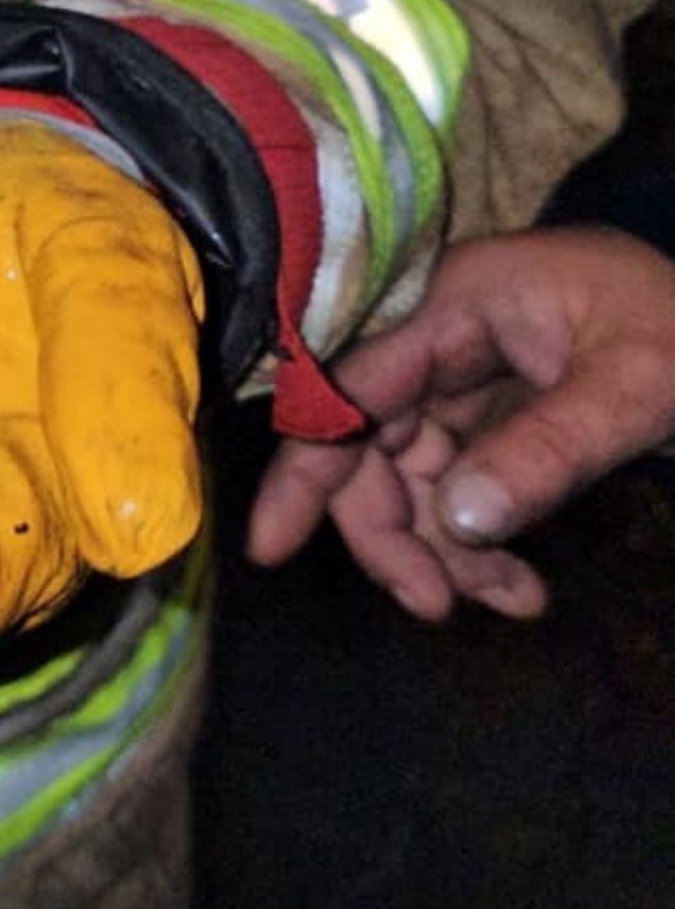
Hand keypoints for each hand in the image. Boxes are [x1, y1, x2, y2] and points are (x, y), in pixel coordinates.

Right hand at [248, 226, 674, 618]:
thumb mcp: (643, 387)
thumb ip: (550, 449)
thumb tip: (459, 521)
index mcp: (460, 303)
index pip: (353, 389)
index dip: (306, 468)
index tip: (271, 546)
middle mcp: (441, 337)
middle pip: (366, 444)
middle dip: (390, 530)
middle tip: (434, 605)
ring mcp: (463, 377)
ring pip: (405, 478)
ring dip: (441, 551)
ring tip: (511, 601)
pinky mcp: (490, 414)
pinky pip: (452, 487)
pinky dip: (475, 545)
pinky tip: (521, 587)